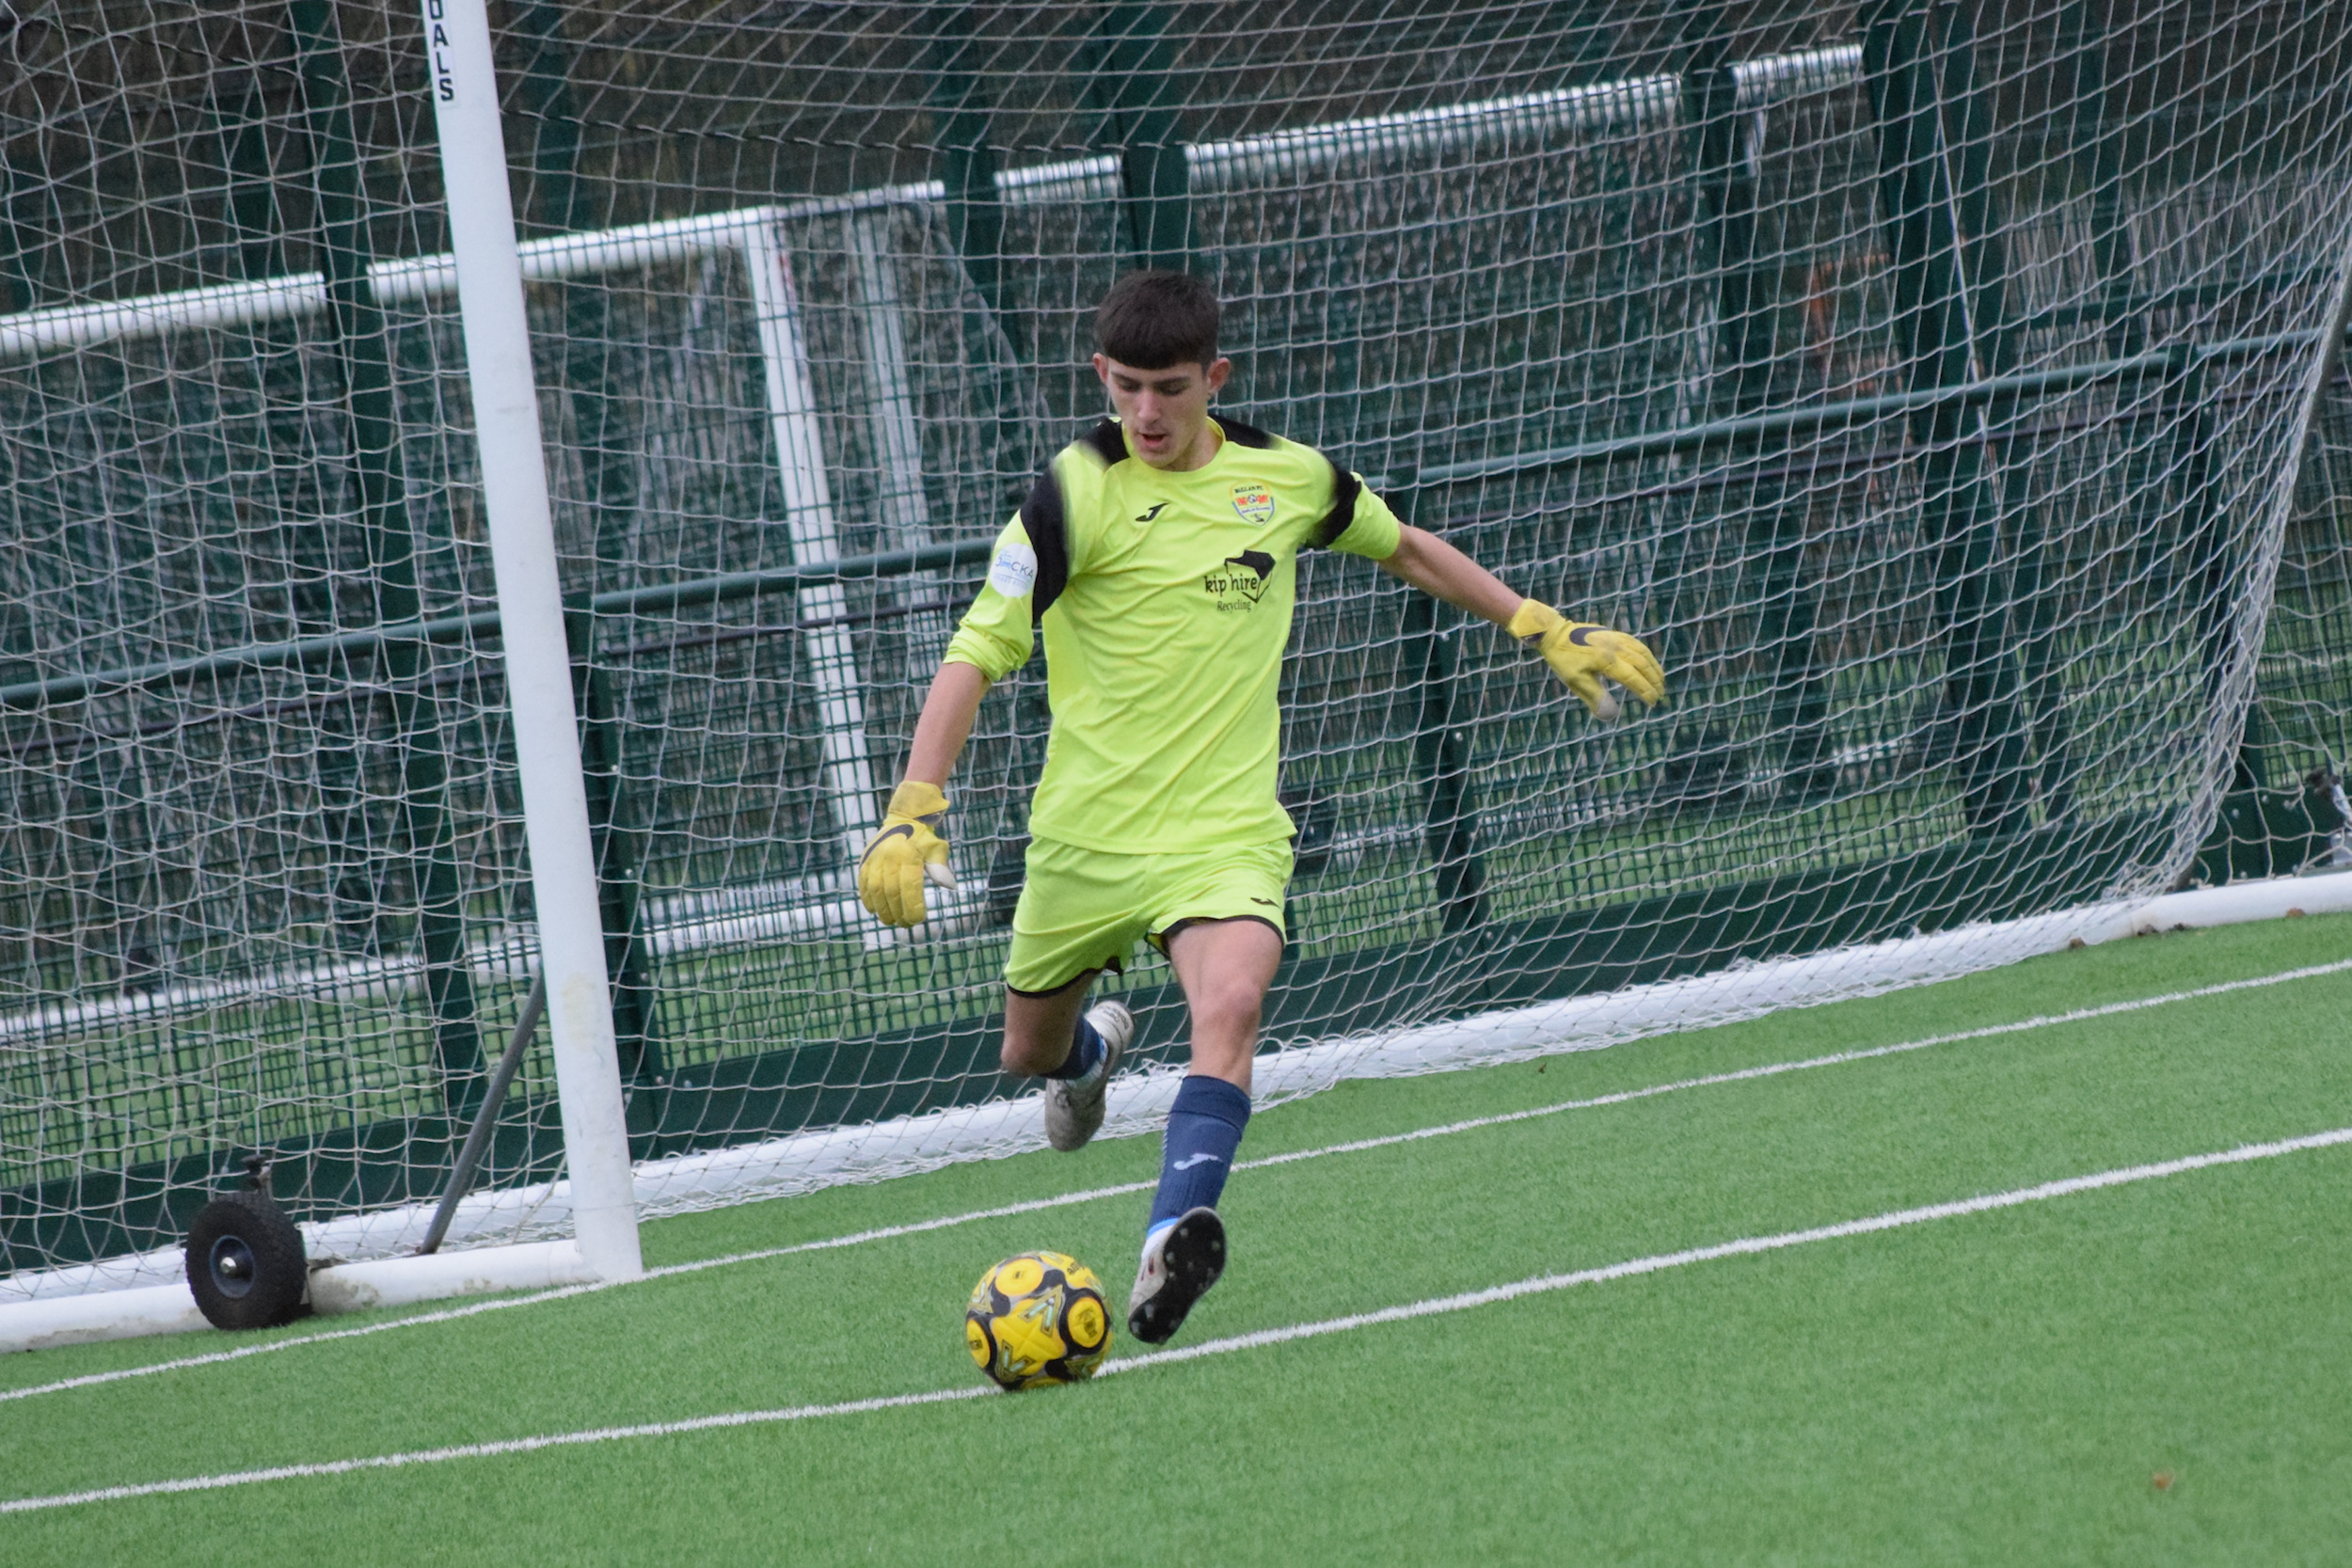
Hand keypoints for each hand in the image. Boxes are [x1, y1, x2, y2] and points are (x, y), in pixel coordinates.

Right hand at [858, 781, 956, 925]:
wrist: (904, 818)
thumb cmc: (924, 839)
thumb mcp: (937, 849)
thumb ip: (941, 868)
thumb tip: (950, 887)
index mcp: (908, 855)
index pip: (909, 887)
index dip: (912, 906)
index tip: (918, 919)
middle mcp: (889, 857)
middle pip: (891, 892)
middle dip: (897, 912)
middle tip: (904, 924)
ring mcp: (874, 858)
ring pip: (875, 889)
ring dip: (881, 909)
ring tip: (889, 921)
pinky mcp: (865, 859)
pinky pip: (862, 882)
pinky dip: (866, 898)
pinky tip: (873, 909)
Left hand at [1506, 600, 1665, 719]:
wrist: (1555, 633)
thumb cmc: (1564, 660)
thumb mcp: (1576, 681)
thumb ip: (1596, 697)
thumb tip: (1611, 716)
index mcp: (1608, 661)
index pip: (1634, 679)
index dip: (1646, 691)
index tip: (1653, 703)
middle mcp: (1616, 648)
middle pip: (1643, 665)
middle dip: (1654, 680)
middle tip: (1661, 694)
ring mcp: (1616, 638)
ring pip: (1642, 652)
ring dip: (1654, 667)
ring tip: (1660, 679)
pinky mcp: (1613, 633)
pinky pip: (1636, 643)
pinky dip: (1646, 654)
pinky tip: (1648, 661)